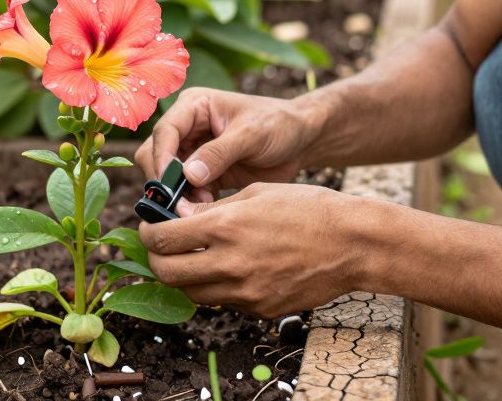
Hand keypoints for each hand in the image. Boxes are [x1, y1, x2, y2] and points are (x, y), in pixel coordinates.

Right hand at [133, 88, 322, 214]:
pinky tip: (208, 208)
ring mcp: (193, 151)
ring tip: (202, 205)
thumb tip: (188, 175)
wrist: (301, 140)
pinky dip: (190, 202)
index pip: (164, 131)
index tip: (168, 184)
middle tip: (181, 202)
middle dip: (164, 179)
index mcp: (194, 106)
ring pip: (166, 176)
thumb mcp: (251, 135)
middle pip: (155, 154)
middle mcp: (187, 127)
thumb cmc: (279, 125)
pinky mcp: (203, 173)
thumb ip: (219, 153)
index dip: (162, 158)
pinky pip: (185, 191)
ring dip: (178, 194)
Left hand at [139, 183, 365, 316]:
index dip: (148, 233)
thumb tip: (179, 216)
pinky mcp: (260, 309)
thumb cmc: (308, 208)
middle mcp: (230, 263)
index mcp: (226, 226)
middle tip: (162, 247)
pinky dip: (217, 287)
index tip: (150, 227)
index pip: (162, 238)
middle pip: (167, 273)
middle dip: (157, 259)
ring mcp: (245, 291)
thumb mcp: (256, 193)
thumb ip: (214, 208)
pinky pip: (224, 302)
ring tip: (195, 257)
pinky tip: (230, 268)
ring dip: (185, 276)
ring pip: (192, 293)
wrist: (353, 243)